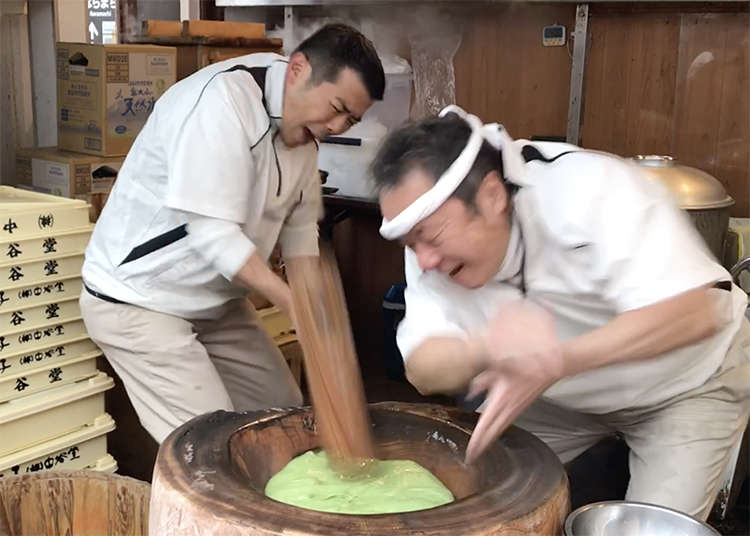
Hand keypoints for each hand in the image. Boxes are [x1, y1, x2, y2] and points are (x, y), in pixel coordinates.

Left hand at [465, 300, 563, 463]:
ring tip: (478, 450)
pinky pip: (505, 424)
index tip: (470, 452)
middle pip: (492, 433)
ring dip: (488, 441)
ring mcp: (515, 410)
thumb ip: (483, 380)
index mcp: (502, 400)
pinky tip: (491, 435)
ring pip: (499, 430)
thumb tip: (471, 393)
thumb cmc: (524, 365)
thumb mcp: (499, 368)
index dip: (478, 440)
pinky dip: (496, 433)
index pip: (487, 424)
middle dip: (481, 446)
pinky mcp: (519, 409)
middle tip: (470, 458)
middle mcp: (508, 409)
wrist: (548, 369)